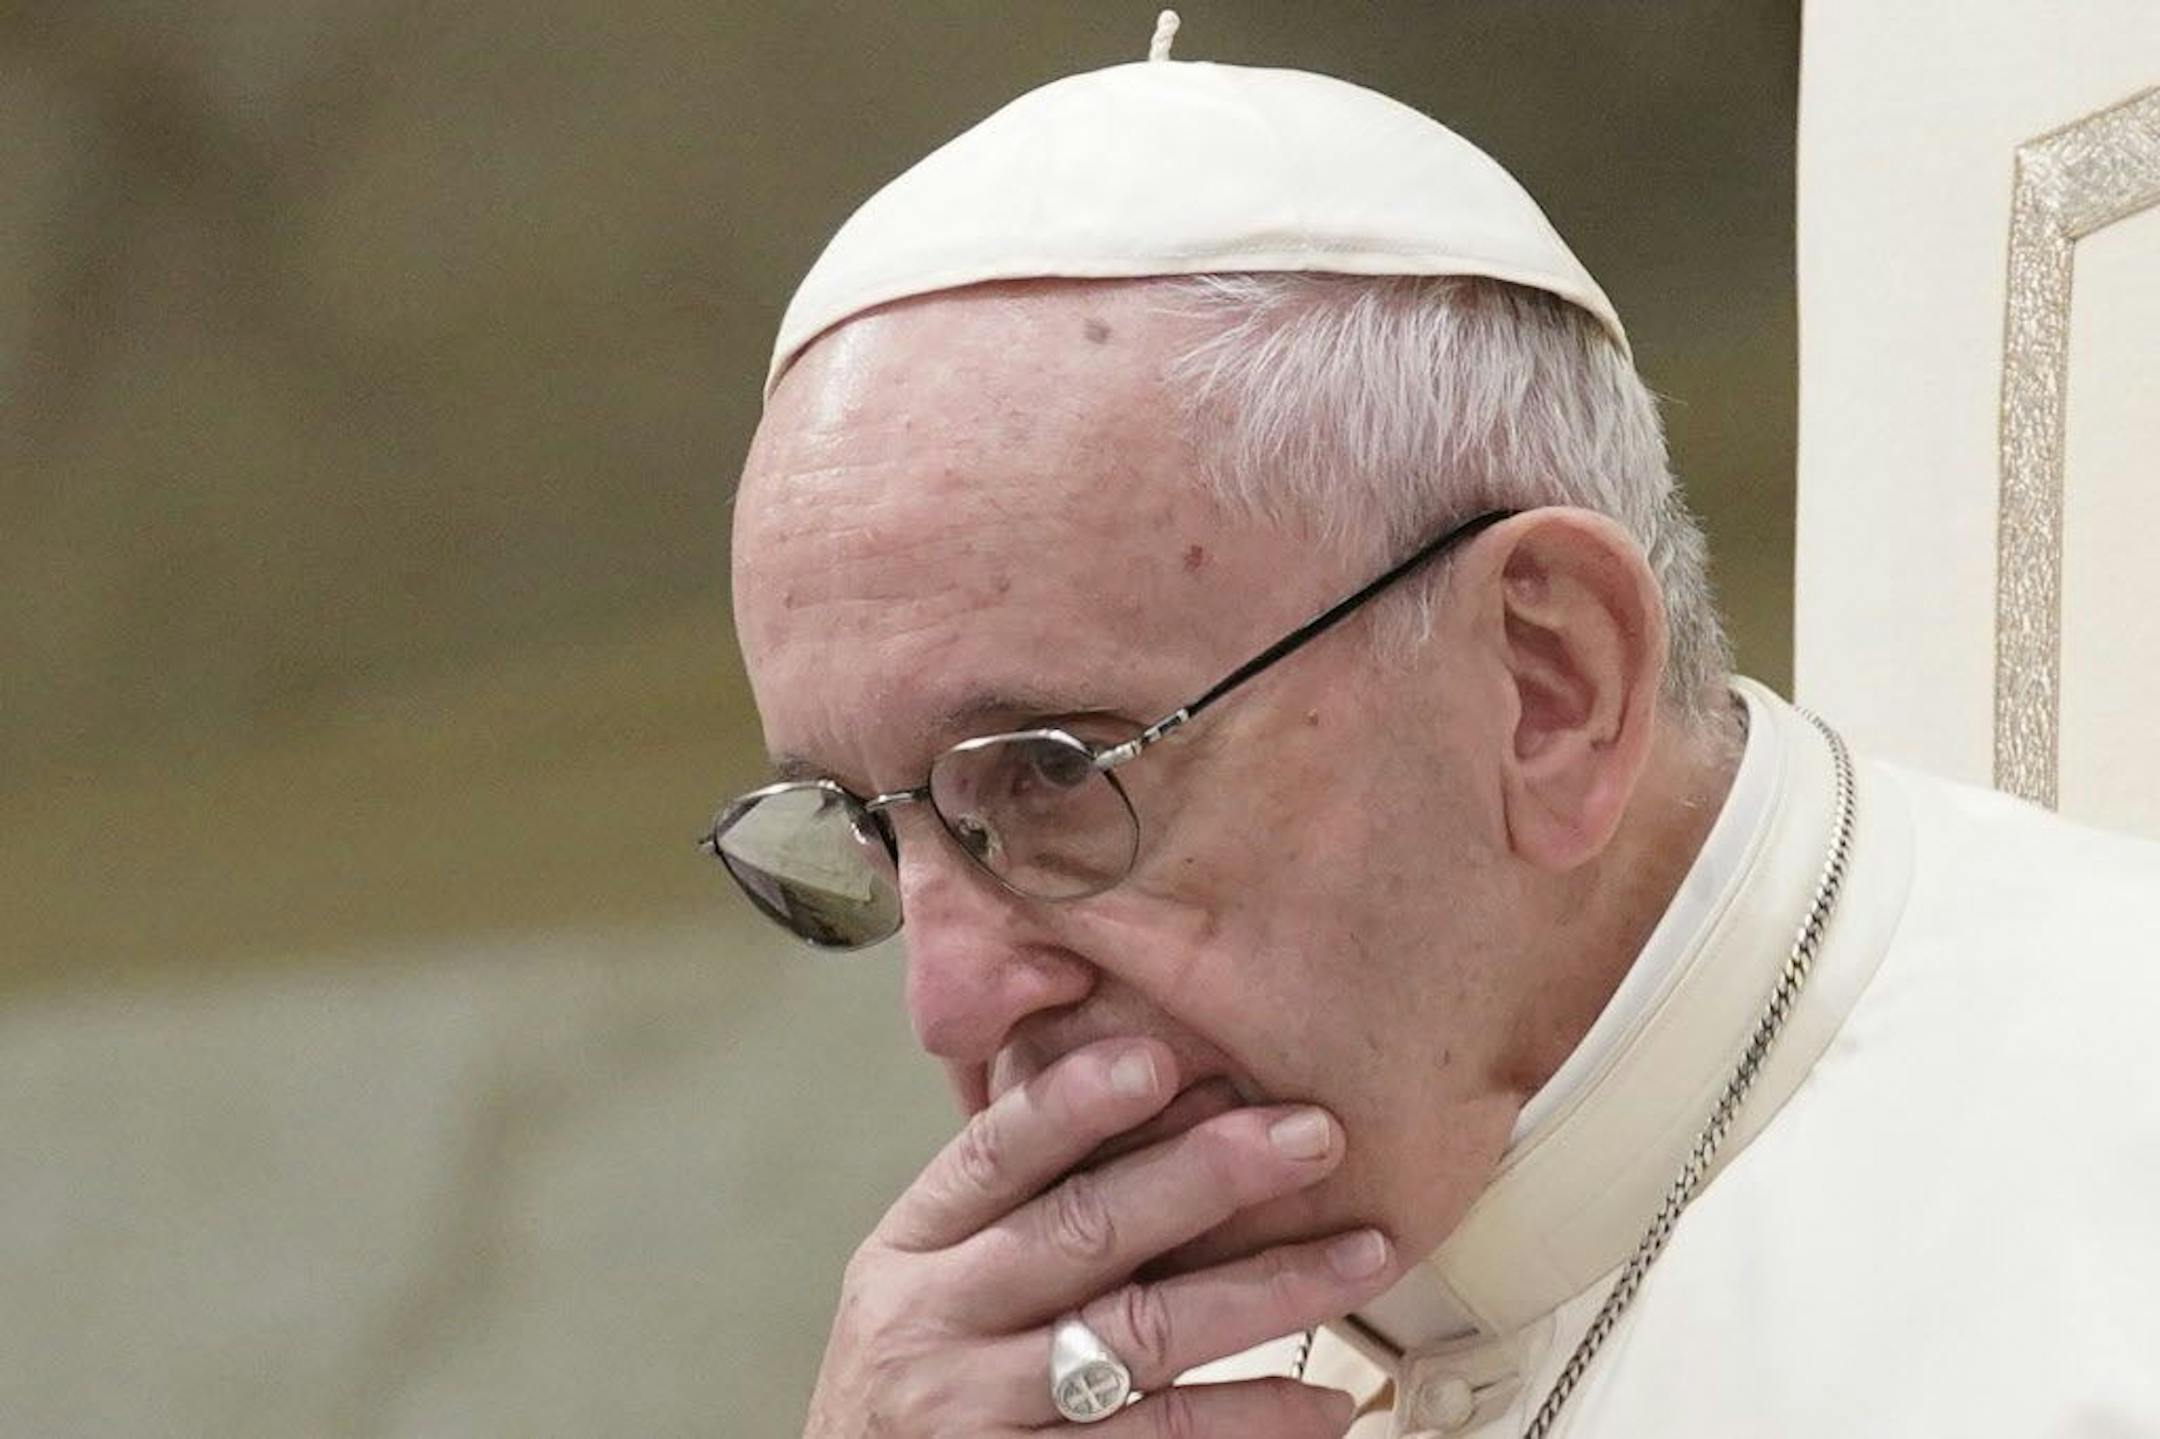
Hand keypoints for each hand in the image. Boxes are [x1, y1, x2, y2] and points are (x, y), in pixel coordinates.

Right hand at [802, 1038, 1399, 1435]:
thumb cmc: (924, 1383)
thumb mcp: (935, 1280)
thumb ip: (1021, 1199)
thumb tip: (1169, 1086)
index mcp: (914, 1250)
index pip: (994, 1155)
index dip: (1077, 1104)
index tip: (1162, 1059)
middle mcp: (935, 1326)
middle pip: (1083, 1233)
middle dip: (1208, 1175)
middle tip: (1310, 1135)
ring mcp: (983, 1416)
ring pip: (1141, 1340)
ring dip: (1266, 1291)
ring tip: (1360, 1257)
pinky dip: (1252, 1419)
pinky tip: (1320, 1400)